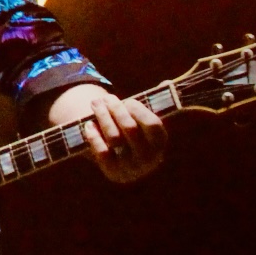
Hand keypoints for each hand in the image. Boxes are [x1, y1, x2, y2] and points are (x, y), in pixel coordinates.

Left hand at [51, 83, 166, 182]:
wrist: (121, 163)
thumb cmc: (134, 134)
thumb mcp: (144, 121)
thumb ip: (154, 103)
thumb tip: (167, 82)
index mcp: (160, 143)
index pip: (152, 124)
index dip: (138, 109)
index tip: (127, 101)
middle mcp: (149, 158)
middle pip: (130, 128)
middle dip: (115, 109)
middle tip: (105, 99)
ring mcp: (132, 167)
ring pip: (114, 138)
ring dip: (103, 117)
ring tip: (95, 105)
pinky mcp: (114, 173)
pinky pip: (102, 152)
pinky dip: (94, 136)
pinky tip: (88, 125)